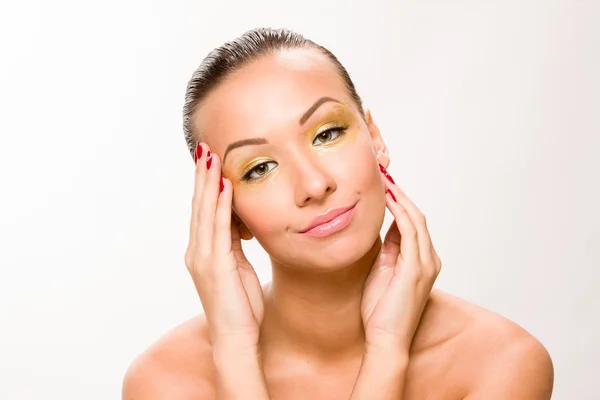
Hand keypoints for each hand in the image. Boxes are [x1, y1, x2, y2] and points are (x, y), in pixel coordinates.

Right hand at [184, 142, 263, 353]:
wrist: (236, 338)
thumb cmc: (241, 306)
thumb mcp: (239, 267)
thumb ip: (235, 243)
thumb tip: (241, 221)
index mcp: (203, 251)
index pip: (203, 210)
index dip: (205, 184)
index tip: (210, 160)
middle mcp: (197, 251)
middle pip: (199, 205)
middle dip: (202, 175)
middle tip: (205, 148)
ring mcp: (203, 257)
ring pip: (205, 211)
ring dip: (208, 182)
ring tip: (212, 156)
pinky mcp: (214, 265)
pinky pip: (218, 228)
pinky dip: (220, 205)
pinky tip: (225, 186)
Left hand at [360, 164, 441, 353]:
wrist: (385, 339)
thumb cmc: (380, 310)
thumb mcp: (381, 271)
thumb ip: (387, 250)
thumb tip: (382, 229)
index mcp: (421, 261)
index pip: (412, 224)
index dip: (398, 202)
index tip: (382, 185)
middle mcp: (428, 259)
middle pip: (417, 217)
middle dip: (400, 194)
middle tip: (384, 174)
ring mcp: (425, 263)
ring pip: (416, 220)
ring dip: (400, 197)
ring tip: (385, 179)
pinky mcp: (416, 268)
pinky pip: (409, 231)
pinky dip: (400, 211)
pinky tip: (388, 198)